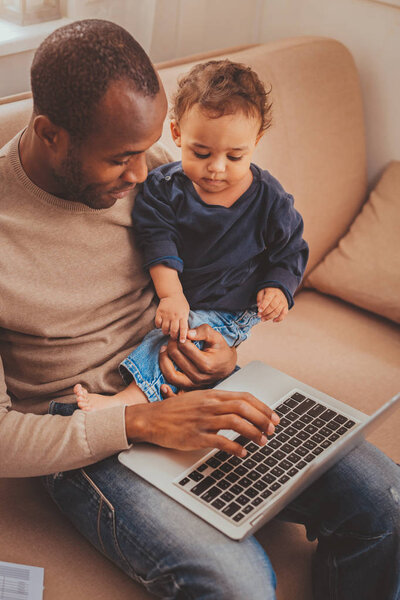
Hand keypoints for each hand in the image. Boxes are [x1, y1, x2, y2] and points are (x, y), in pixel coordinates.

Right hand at [125, 388, 279, 457]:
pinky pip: (220, 441)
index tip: (273, 417)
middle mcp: (210, 405)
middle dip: (262, 419)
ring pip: (236, 422)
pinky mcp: (196, 436)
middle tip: (272, 430)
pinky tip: (242, 453)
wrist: (152, 418)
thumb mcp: (199, 399)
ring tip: (262, 441)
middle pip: (244, 408)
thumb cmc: (176, 410)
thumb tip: (241, 409)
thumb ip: (219, 402)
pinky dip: (235, 447)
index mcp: (213, 395)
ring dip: (253, 433)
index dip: (262, 407)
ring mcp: (203, 420)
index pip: (244, 397)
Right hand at [155, 293, 189, 341]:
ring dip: (166, 333)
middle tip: (173, 338)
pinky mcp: (159, 313)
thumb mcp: (186, 311)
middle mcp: (174, 316)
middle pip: (174, 330)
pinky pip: (157, 323)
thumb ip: (185, 320)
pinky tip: (161, 326)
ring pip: (165, 328)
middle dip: (174, 336)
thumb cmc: (180, 304)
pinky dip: (159, 327)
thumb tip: (186, 333)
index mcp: (183, 315)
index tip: (182, 342)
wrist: (171, 293)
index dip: (183, 336)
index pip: (183, 328)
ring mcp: (166, 314)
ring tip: (167, 333)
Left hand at [158, 323, 236, 389]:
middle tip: (172, 338)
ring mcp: (193, 383)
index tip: (181, 333)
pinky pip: (172, 382)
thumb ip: (203, 332)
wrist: (226, 365)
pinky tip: (164, 361)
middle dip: (171, 344)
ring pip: (170, 373)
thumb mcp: (216, 337)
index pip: (184, 347)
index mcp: (206, 363)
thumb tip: (187, 333)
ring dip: (164, 359)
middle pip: (176, 357)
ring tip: (164, 348)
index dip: (179, 337)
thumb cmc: (220, 349)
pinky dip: (165, 371)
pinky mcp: (189, 387)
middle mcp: (199, 376)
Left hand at [257, 287, 287, 321]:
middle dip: (265, 312)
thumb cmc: (269, 292)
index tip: (259, 310)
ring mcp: (283, 302)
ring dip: (269, 316)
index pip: (268, 299)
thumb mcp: (262, 291)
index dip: (263, 305)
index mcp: (272, 292)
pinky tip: (273, 321)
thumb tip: (259, 305)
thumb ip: (259, 298)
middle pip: (272, 306)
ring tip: (263, 319)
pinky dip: (279, 319)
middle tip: (259, 315)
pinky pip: (284, 314)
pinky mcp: (286, 307)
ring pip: (277, 311)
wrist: (279, 290)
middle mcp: (279, 297)